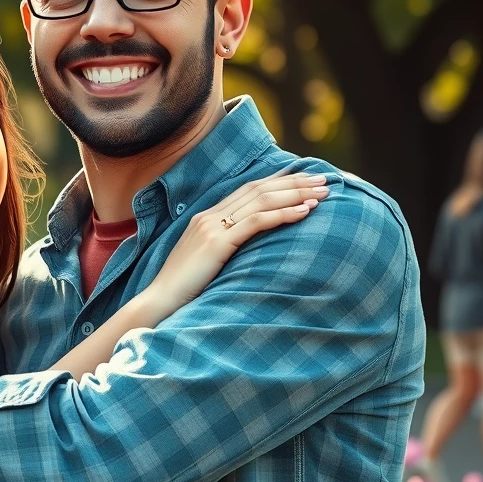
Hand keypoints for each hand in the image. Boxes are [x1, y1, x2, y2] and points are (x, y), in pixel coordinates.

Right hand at [143, 172, 329, 313]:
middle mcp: (209, 216)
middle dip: (294, 183)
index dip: (278, 181)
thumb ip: (224, 248)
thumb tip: (249, 250)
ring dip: (295, 194)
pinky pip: (256, 222)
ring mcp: (212, 227)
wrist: (158, 302)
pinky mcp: (217, 242)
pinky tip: (305, 212)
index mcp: (206, 218)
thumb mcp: (205, 262)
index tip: (305, 179)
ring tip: (323, 193)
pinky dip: (283, 214)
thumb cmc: (183, 289)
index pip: (248, 189)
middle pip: (258, 189)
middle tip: (324, 180)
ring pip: (261, 200)